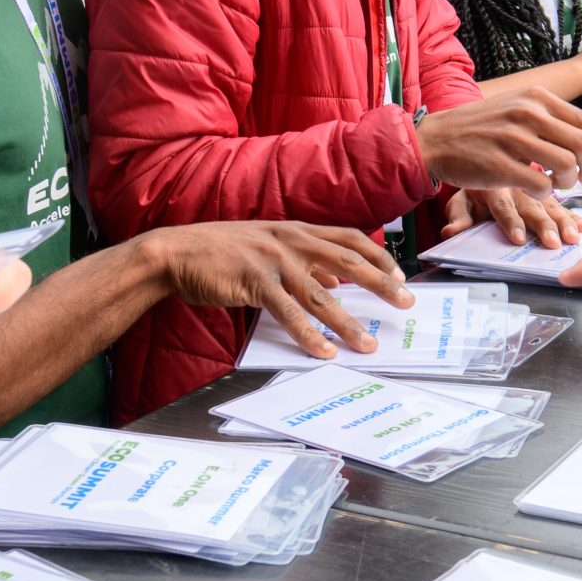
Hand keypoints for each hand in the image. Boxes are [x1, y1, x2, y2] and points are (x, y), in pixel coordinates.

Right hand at [147, 221, 409, 360]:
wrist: (176, 252)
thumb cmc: (220, 253)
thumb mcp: (267, 248)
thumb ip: (301, 262)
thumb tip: (332, 282)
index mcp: (296, 230)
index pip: (350, 238)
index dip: (378, 256)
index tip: (400, 275)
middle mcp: (290, 240)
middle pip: (347, 261)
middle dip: (381, 283)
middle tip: (405, 302)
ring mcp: (272, 260)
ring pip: (320, 294)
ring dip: (347, 321)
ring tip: (367, 343)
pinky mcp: (253, 281)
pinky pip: (288, 312)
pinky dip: (308, 333)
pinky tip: (323, 350)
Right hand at [416, 89, 581, 189]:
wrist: (436, 138)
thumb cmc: (480, 127)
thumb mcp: (517, 107)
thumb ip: (550, 118)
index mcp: (537, 98)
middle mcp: (528, 113)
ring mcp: (513, 138)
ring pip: (566, 164)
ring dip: (568, 181)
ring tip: (557, 182)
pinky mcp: (499, 165)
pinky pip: (540, 184)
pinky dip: (545, 191)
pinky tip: (536, 187)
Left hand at [443, 187, 581, 248]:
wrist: (482, 149)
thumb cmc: (472, 180)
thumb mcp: (459, 197)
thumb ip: (458, 216)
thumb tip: (451, 232)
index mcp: (493, 184)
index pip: (502, 204)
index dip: (510, 221)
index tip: (518, 238)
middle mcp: (517, 181)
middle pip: (531, 205)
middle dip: (543, 225)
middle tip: (553, 242)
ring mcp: (533, 183)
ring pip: (550, 202)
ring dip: (563, 221)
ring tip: (572, 236)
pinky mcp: (546, 188)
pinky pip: (561, 201)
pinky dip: (572, 214)